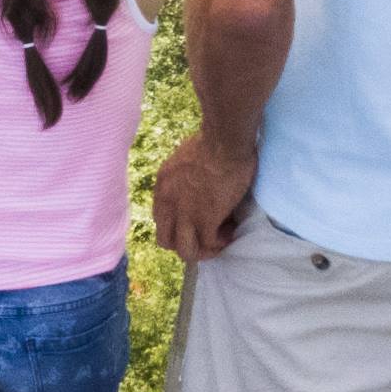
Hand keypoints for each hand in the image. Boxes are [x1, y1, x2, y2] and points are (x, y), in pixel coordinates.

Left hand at [147, 132, 254, 262]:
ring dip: (202, 250)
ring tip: (218, 239)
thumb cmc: (211, 140)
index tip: (195, 219)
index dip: (177, 224)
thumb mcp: (184, 157)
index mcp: (162, 187)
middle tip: (203, 235)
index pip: (160, 219)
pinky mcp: (205, 221)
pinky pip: (209, 244)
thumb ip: (184, 173)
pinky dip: (221, 242)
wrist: (223, 142)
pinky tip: (230, 231)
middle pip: (165, 241)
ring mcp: (185, 215)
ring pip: (185, 251)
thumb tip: (195, 180)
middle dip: (184, 242)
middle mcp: (168, 204)